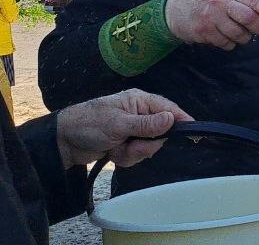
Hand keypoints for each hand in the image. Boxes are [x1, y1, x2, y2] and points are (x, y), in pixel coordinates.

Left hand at [56, 89, 191, 167]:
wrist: (63, 142)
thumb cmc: (90, 124)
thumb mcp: (119, 124)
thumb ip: (147, 124)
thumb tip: (172, 119)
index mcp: (139, 101)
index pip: (168, 109)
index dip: (181, 120)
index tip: (194, 132)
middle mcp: (139, 114)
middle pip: (161, 133)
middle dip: (146, 144)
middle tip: (130, 145)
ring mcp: (133, 130)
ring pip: (149, 147)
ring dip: (133, 153)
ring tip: (116, 149)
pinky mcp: (126, 143)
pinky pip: (137, 155)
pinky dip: (126, 158)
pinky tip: (112, 153)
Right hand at [166, 0, 258, 49]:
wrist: (175, 10)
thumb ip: (243, 0)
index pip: (254, 0)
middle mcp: (220, 2)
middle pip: (249, 18)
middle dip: (257, 28)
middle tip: (256, 30)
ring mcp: (211, 18)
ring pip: (239, 35)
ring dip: (243, 38)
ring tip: (237, 33)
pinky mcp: (203, 32)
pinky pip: (226, 44)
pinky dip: (229, 44)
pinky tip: (222, 36)